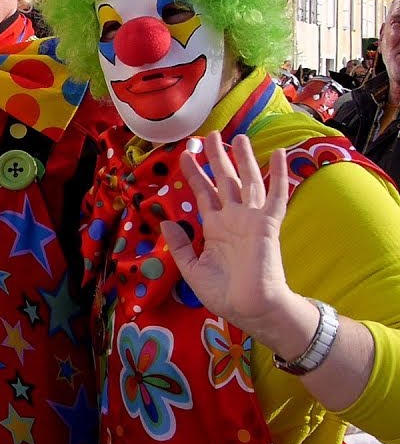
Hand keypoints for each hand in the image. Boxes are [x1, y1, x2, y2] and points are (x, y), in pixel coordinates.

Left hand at [161, 132, 298, 332]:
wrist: (250, 308)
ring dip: (244, 159)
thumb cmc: (224, 293)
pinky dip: (278, 175)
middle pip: (224, 180)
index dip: (195, 174)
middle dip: (217, 158)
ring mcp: (251, 219)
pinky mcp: (267, 224)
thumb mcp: (191, 268)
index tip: (184, 155)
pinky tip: (279, 155)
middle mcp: (233, 218)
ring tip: (240, 137)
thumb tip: (165, 222)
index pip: (204, 193)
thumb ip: (179, 245)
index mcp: (215, 227)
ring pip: (248, 181)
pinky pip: (276, 195)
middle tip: (211, 135)